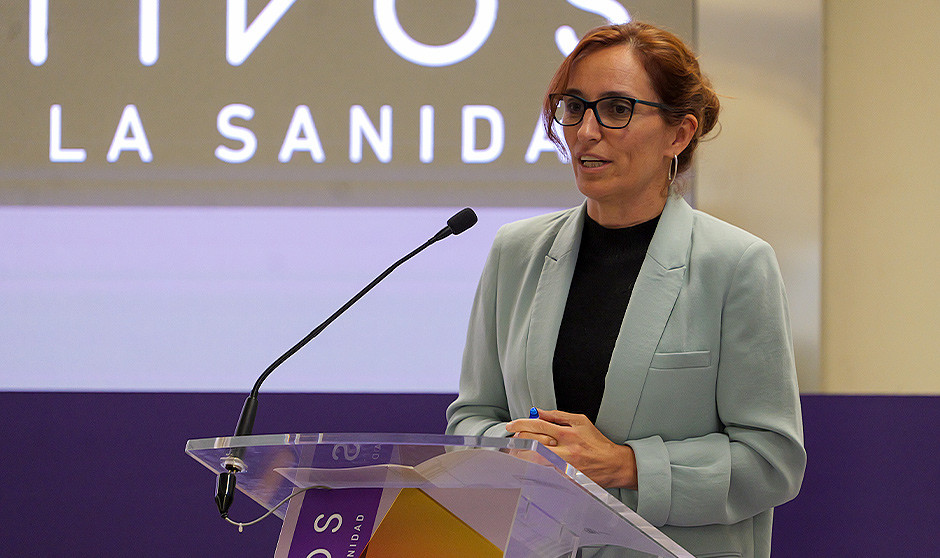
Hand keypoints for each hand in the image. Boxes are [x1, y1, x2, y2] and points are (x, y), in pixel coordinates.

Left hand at [506, 409, 637, 488]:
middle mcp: (565, 450)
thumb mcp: (580, 421)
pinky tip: (529, 464)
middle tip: (513, 438)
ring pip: (535, 461)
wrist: (613, 463)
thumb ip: (557, 416)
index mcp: (567, 433)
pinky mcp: (565, 478)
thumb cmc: (596, 441)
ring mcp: (565, 466)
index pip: (537, 425)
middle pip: (533, 444)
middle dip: (519, 440)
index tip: (511, 425)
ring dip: (523, 455)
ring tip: (518, 451)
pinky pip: (544, 473)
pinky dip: (534, 467)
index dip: (520, 424)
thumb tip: (538, 412)